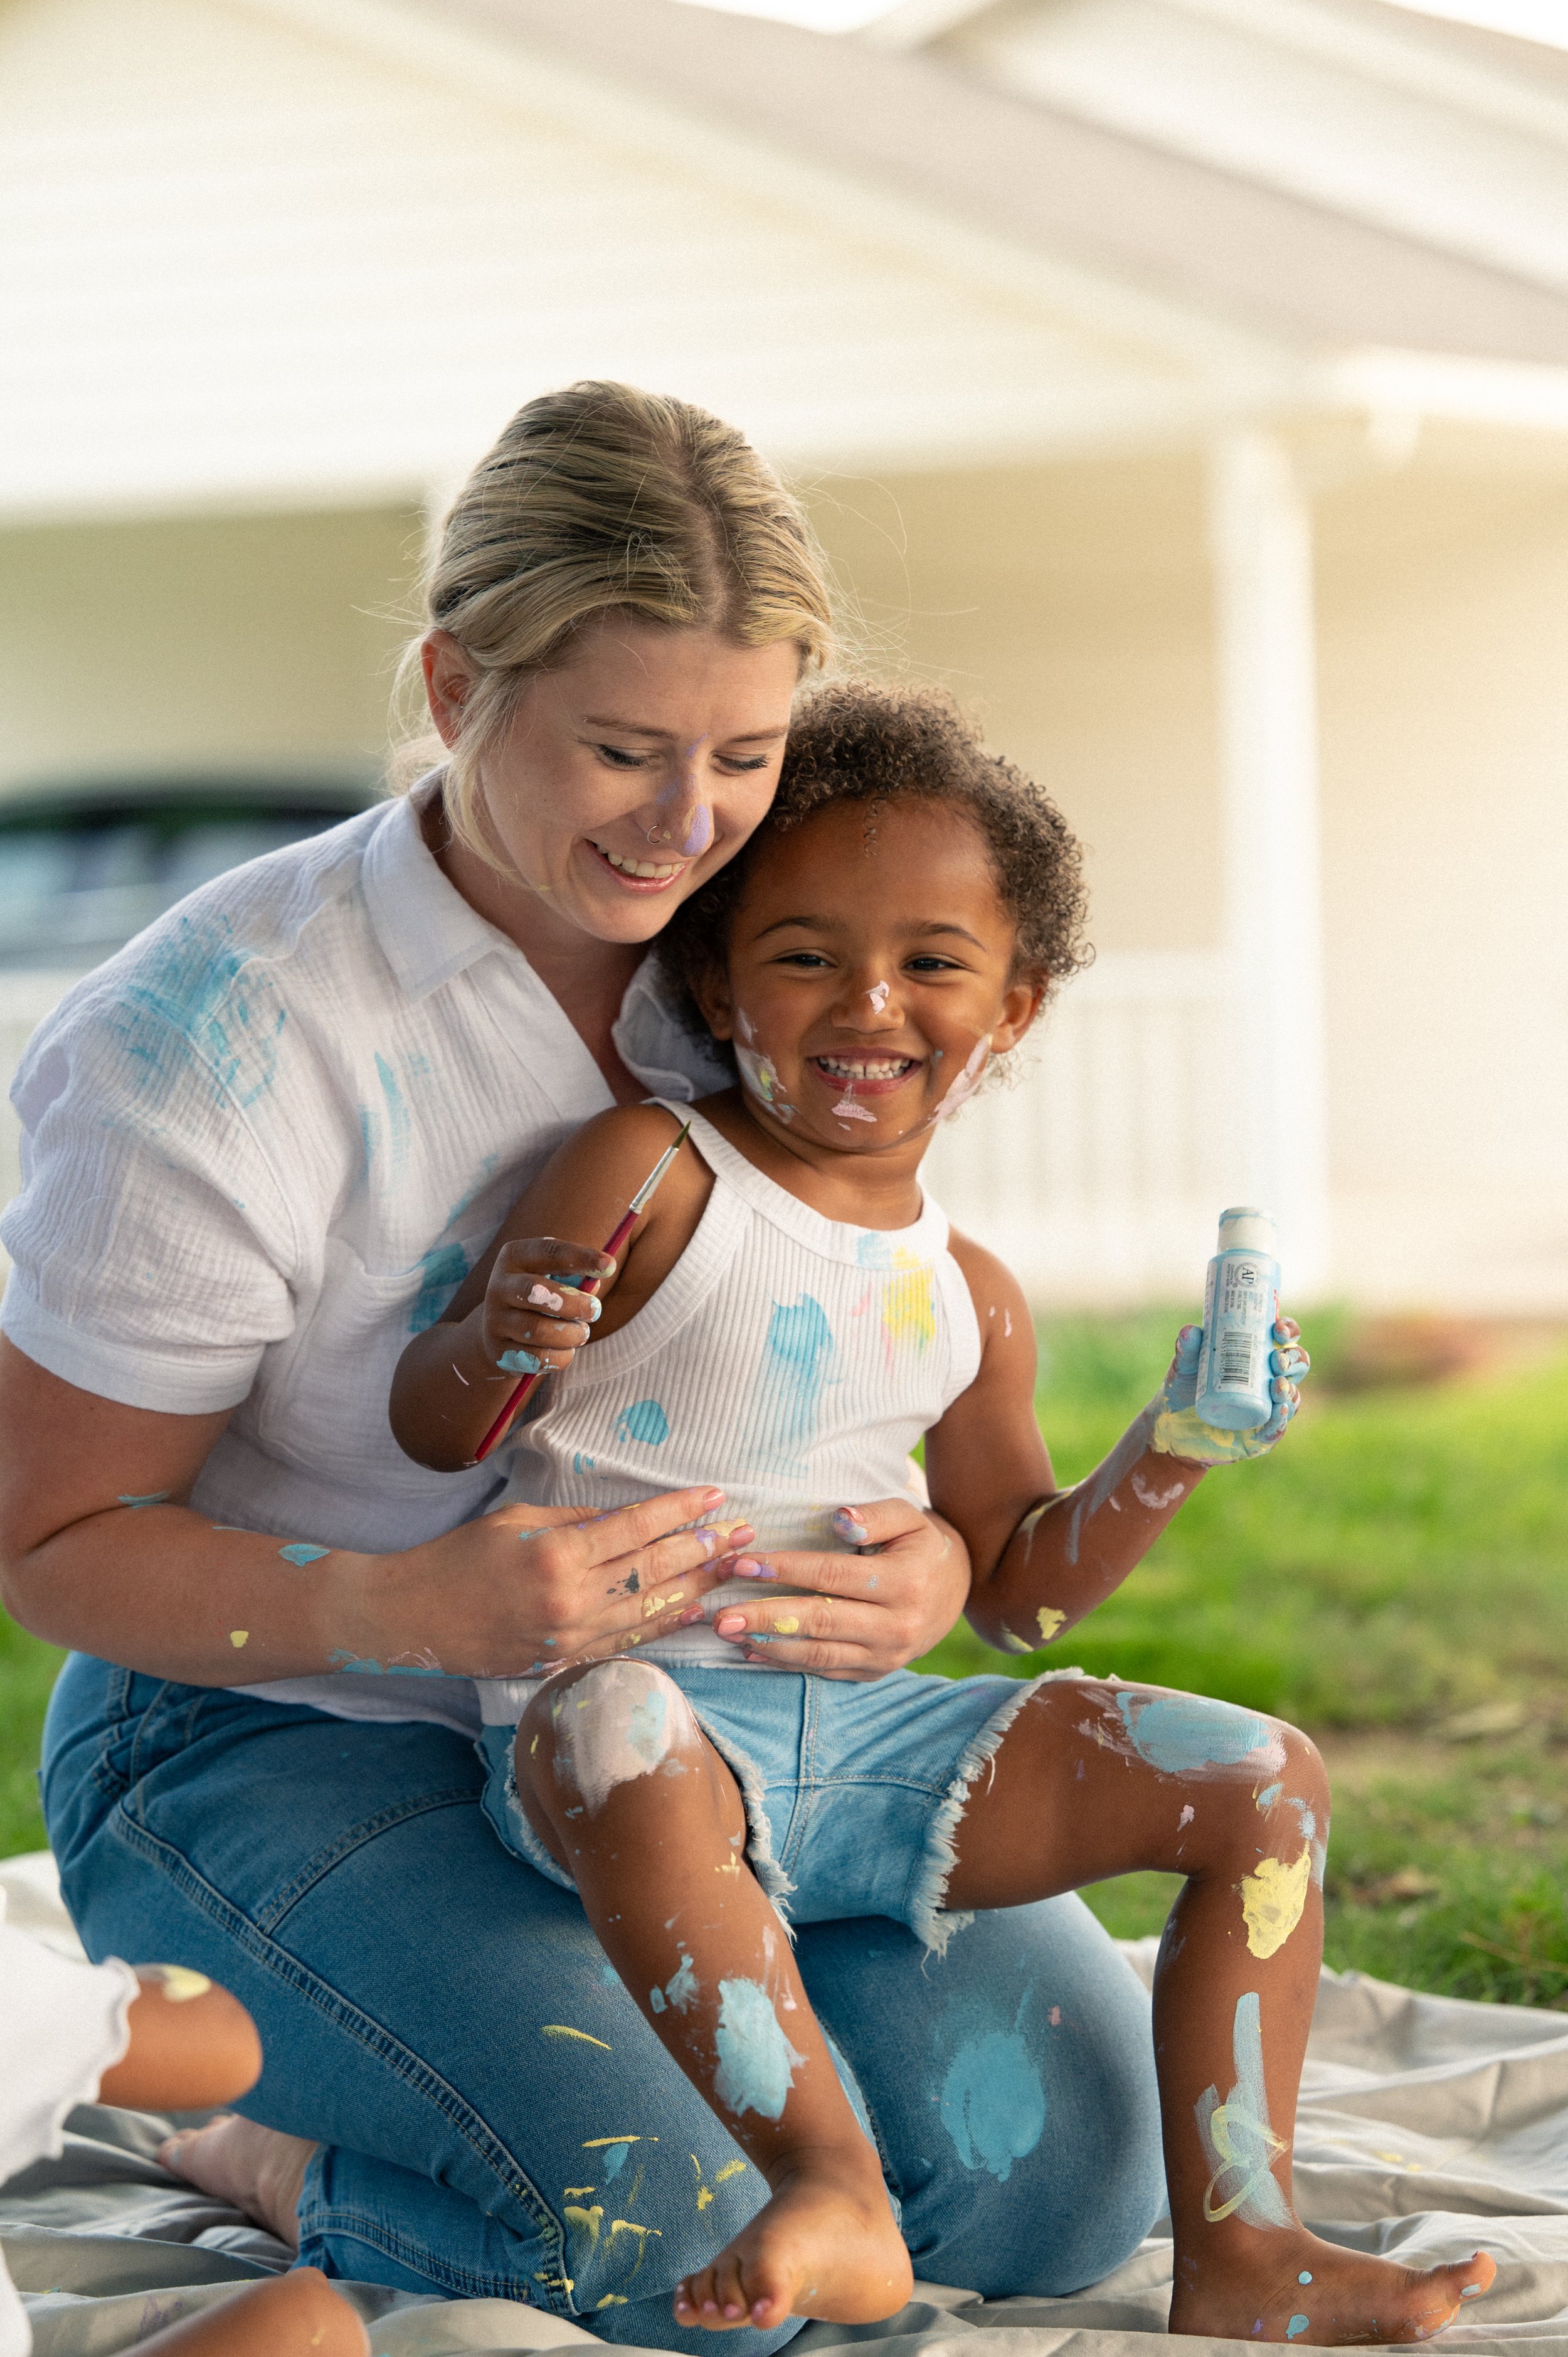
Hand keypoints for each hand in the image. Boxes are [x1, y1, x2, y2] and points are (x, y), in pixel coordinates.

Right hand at [378, 1488, 750, 1675]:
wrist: (412, 1618)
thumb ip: (576, 1521)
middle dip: (703, 1549)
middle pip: (652, 1570)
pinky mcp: (564, 1661)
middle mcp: (569, 1599)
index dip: (679, 1512)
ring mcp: (569, 1637)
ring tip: (731, 1569)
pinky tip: (692, 1609)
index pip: (635, 1528)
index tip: (715, 1498)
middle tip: (742, 1533)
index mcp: (556, 1553)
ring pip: (648, 1610)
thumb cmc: (458, 1557)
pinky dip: (663, 1624)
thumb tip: (630, 1520)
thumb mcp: (517, 1519)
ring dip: (696, 1588)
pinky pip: (626, 1640)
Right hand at [479, 1237, 613, 1376]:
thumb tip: (596, 1282)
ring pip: (538, 1329)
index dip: (581, 1257)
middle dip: (574, 1303)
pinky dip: (561, 1356)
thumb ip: (578, 1279)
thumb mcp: (556, 1280)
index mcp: (514, 1258)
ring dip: (571, 1334)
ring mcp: (494, 1321)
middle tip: (595, 1310)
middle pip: (535, 1291)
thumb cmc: (541, 1299)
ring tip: (582, 1333)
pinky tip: (566, 1350)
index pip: (548, 1251)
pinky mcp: (498, 1352)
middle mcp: (498, 1286)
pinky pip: (537, 1357)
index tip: (610, 1265)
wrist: (501, 1333)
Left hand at [705, 1497, 969, 1680]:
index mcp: (903, 1582)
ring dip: (768, 1645)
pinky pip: (825, 1670)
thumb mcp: (909, 1517)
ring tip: (727, 1634)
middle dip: (765, 1617)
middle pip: (820, 1620)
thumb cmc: (920, 1545)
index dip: (785, 1569)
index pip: (832, 1575)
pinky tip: (752, 1652)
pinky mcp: (874, 1673)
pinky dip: (786, 1663)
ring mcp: (885, 1656)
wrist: (957, 1590)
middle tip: (720, 1615)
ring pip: (819, 1653)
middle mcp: (896, 1625)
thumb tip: (839, 1520)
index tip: (742, 1564)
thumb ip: (874, 1515)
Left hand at [1148, 1317, 1310, 1466]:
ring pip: (1292, 1396)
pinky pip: (1277, 1428)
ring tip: (1277, 1386)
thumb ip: (1186, 1348)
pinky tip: (1280, 1410)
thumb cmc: (1185, 1388)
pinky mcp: (1261, 1435)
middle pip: (1296, 1365)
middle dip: (1292, 1360)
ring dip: (1289, 1390)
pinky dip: (1281, 1420)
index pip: (1284, 1338)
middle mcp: (1270, 1379)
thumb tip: (1190, 1331)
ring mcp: (1268, 1408)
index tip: (1277, 1329)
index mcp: (1258, 1356)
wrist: (1173, 1426)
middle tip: (1276, 1360)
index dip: (1289, 1330)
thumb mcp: (1185, 1366)